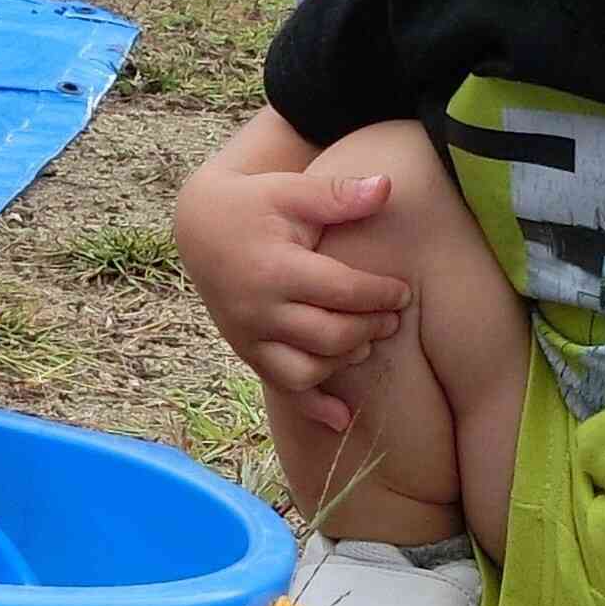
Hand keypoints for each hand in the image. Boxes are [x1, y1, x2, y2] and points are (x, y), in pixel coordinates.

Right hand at [174, 165, 408, 427]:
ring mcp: (249, 337)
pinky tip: (344, 419)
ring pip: (307, 371)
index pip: (341, 292)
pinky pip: (281, 390)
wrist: (200, 226)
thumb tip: (386, 186)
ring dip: (345, 360)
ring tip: (368, 341)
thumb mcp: (292, 190)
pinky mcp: (247, 351)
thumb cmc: (255, 204)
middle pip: (330, 336)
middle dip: (370, 328)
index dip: (380, 294)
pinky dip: (314, 408)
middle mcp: (258, 311)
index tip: (404, 291)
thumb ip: (338, 194)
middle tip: (394, 317)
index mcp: (274, 270)